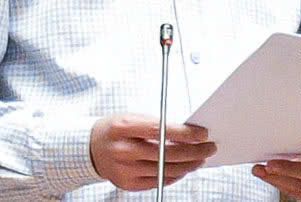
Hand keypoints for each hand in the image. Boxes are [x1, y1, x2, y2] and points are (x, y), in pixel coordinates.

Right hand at [89, 113, 215, 190]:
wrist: (91, 148)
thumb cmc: (116, 129)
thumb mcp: (132, 117)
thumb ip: (157, 124)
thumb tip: (187, 132)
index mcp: (124, 127)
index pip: (161, 130)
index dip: (186, 133)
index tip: (203, 133)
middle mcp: (123, 150)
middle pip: (167, 154)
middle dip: (193, 151)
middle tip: (209, 147)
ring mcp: (125, 170)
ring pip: (166, 170)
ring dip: (188, 165)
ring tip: (200, 158)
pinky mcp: (128, 184)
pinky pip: (159, 181)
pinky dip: (175, 175)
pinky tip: (184, 168)